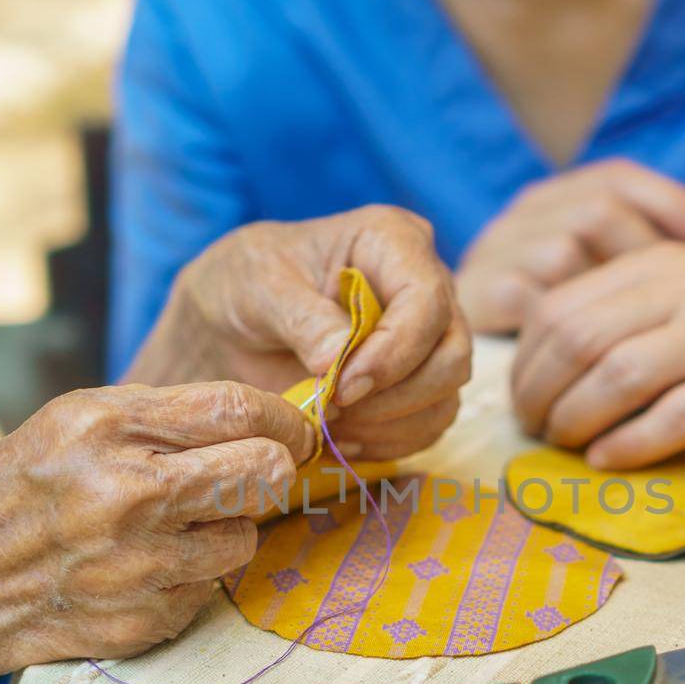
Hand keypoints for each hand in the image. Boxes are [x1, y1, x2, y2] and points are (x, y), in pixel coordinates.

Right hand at [0, 381, 317, 683]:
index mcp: (106, 427)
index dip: (284, 420)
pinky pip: (208, 591)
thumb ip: (161, 419)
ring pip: (245, 539)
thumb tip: (261, 422)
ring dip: (226, 532)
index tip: (295, 431)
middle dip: (271, 473)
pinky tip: (142, 571)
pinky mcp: (142, 621)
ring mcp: (137, 564)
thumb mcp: (72, 424)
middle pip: (263, 475)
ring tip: (176, 529)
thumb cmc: (11, 491)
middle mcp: (127, 493)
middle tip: (256, 477)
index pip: (237, 410)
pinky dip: (189, 580)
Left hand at [126, 206, 471, 460]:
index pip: (426, 300)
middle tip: (335, 408)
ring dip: (391, 425)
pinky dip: (388, 442)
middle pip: (452, 354)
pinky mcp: (420, 384)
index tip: (343, 385)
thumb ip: (300, 317)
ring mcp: (429, 339)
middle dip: (397, 395)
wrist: (232, 323)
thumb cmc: (246, 284)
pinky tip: (342, 436)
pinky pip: (429, 426)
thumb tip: (338, 359)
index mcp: (394, 241)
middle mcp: (426, 287)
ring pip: (446, 396)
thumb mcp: (258, 287)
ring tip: (331, 423)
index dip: (394, 351)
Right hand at [456, 159, 684, 334]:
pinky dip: (569, 329)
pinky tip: (595, 359)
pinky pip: (533, 301)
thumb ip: (636, 254)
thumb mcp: (597, 278)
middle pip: (595, 210)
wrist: (450, 351)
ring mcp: (493, 252)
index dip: (670, 201)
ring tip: (633, 335)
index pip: (616, 177)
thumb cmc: (555, 325)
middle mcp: (520, 216)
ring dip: (602, 298)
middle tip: (672, 301)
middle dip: (639, 252)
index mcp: (551, 200)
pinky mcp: (477, 295)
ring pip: (564, 252)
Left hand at [510, 243, 684, 468]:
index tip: (522, 399)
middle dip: (542, 395)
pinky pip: (675, 417)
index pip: (561, 309)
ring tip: (567, 446)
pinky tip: (610, 459)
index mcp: (659, 263)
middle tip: (536, 430)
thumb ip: (626, 312)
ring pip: (619, 378)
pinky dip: (630, 445)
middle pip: (580, 343)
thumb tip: (544, 371)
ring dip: (578, 422)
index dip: (526, 362)